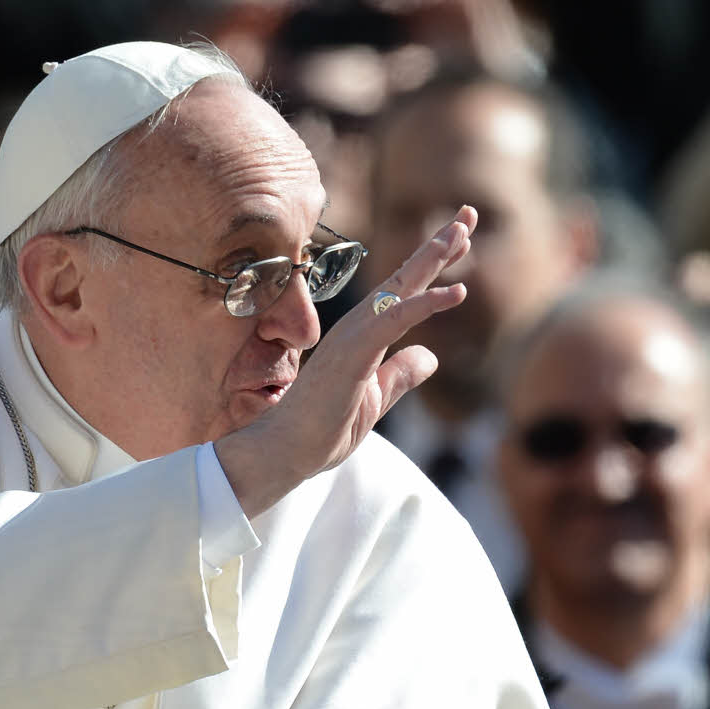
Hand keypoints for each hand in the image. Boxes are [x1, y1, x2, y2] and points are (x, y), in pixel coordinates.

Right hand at [216, 205, 476, 516]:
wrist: (282, 451)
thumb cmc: (319, 429)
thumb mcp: (375, 400)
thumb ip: (401, 374)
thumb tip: (431, 355)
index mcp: (365, 338)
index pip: (404, 293)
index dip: (434, 265)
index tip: (461, 238)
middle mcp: (358, 328)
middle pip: (405, 278)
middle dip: (438, 246)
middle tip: (468, 214)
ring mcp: (353, 336)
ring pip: (400, 288)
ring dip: (433, 260)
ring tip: (463, 233)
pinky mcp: (353, 352)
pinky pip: (395, 320)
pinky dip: (426, 303)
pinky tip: (456, 293)